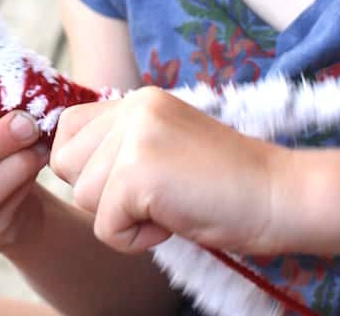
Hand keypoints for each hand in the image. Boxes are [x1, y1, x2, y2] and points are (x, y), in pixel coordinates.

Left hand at [51, 87, 284, 255]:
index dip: (83, 165)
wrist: (278, 195)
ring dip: (121, 216)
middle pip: (65, 162)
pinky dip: (136, 239)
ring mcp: (134, 134)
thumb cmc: (224, 183)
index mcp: (137, 99)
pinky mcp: (138, 170)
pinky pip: (104, 226)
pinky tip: (173, 220)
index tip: (120, 184)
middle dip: (99, 193)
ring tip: (168, 204)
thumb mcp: (164, 145)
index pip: (67, 127)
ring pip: (81, 195)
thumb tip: (61, 159)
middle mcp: (132, 107)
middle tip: (151, 195)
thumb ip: (121, 143)